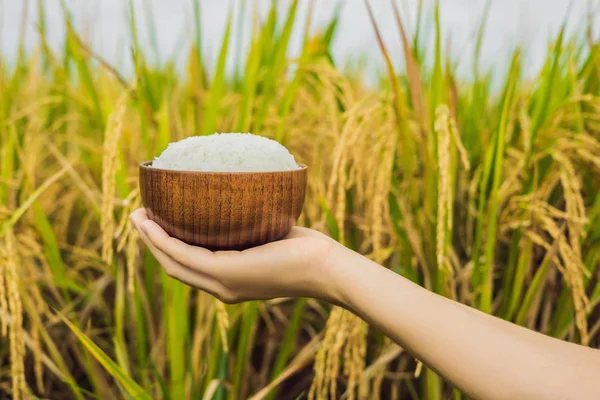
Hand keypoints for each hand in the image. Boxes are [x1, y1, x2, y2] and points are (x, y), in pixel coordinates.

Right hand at [129, 208, 340, 303]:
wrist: (326, 267)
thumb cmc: (307, 250)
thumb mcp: (270, 234)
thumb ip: (251, 225)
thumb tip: (242, 196)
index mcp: (230, 280)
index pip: (191, 265)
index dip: (167, 246)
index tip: (155, 222)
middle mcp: (221, 287)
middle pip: (174, 264)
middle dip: (151, 241)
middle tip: (137, 215)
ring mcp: (223, 283)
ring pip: (172, 261)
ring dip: (150, 238)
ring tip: (136, 215)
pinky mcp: (227, 273)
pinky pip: (184, 254)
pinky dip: (162, 239)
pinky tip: (151, 222)